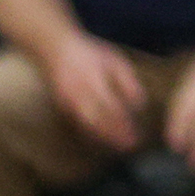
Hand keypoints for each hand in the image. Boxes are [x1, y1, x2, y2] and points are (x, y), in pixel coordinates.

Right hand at [40, 34, 145, 150]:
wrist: (55, 49)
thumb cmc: (90, 54)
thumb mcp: (114, 61)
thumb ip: (127, 82)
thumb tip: (139, 105)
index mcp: (94, 80)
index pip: (112, 107)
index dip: (124, 123)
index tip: (137, 134)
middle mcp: (78, 94)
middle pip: (97, 121)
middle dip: (114, 135)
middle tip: (130, 146)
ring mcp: (67, 101)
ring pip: (86, 125)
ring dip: (103, 137)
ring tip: (119, 146)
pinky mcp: (61, 106)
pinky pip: (77, 123)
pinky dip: (91, 132)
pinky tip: (103, 138)